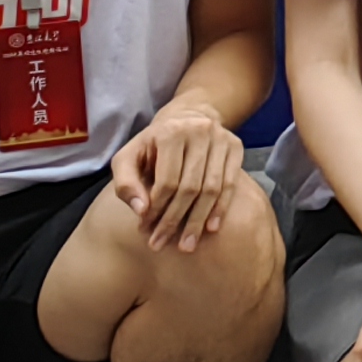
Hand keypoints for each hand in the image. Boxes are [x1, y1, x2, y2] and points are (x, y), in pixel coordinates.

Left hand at [109, 93, 248, 250]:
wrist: (188, 116)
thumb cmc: (152, 144)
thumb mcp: (128, 157)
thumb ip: (126, 183)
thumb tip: (141, 210)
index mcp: (169, 133)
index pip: (166, 180)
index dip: (156, 209)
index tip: (146, 230)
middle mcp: (199, 132)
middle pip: (190, 187)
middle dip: (175, 220)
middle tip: (162, 244)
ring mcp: (221, 139)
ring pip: (212, 188)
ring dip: (198, 220)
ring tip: (187, 245)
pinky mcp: (236, 147)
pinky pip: (230, 184)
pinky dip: (220, 208)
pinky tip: (211, 228)